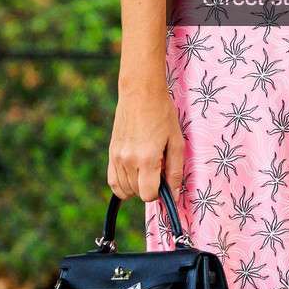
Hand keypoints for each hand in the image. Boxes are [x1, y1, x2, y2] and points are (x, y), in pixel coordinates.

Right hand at [108, 80, 184, 201]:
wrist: (140, 93)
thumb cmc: (162, 114)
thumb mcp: (176, 142)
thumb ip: (175, 171)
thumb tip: (174, 195)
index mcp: (147, 158)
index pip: (148, 195)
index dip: (159, 193)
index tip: (165, 182)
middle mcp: (128, 160)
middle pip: (137, 193)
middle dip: (150, 188)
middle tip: (159, 170)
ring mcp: (117, 157)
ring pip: (124, 189)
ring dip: (137, 187)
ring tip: (147, 170)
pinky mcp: (111, 152)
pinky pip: (112, 181)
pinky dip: (122, 185)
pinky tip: (133, 175)